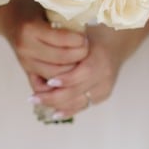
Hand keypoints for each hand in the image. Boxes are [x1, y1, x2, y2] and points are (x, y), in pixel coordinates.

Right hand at [0, 0, 88, 80]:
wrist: (8, 18)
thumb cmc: (31, 10)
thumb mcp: (47, 7)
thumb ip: (63, 17)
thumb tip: (87, 28)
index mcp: (31, 29)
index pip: (62, 40)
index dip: (79, 40)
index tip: (85, 36)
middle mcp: (26, 47)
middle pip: (61, 59)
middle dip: (79, 55)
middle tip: (87, 48)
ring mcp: (25, 61)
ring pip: (56, 74)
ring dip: (72, 68)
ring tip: (80, 58)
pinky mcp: (25, 70)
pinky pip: (47, 81)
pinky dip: (60, 79)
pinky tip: (69, 70)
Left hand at [29, 24, 148, 119]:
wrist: (115, 44)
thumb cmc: (91, 36)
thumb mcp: (79, 35)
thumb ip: (64, 45)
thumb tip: (41, 56)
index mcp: (100, 58)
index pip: (83, 73)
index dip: (65, 79)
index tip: (48, 82)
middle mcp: (105, 76)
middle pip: (78, 92)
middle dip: (53, 97)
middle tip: (33, 97)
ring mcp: (105, 88)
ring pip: (78, 103)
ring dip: (56, 105)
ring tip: (38, 102)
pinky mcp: (103, 96)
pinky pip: (83, 107)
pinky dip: (68, 110)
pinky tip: (54, 113)